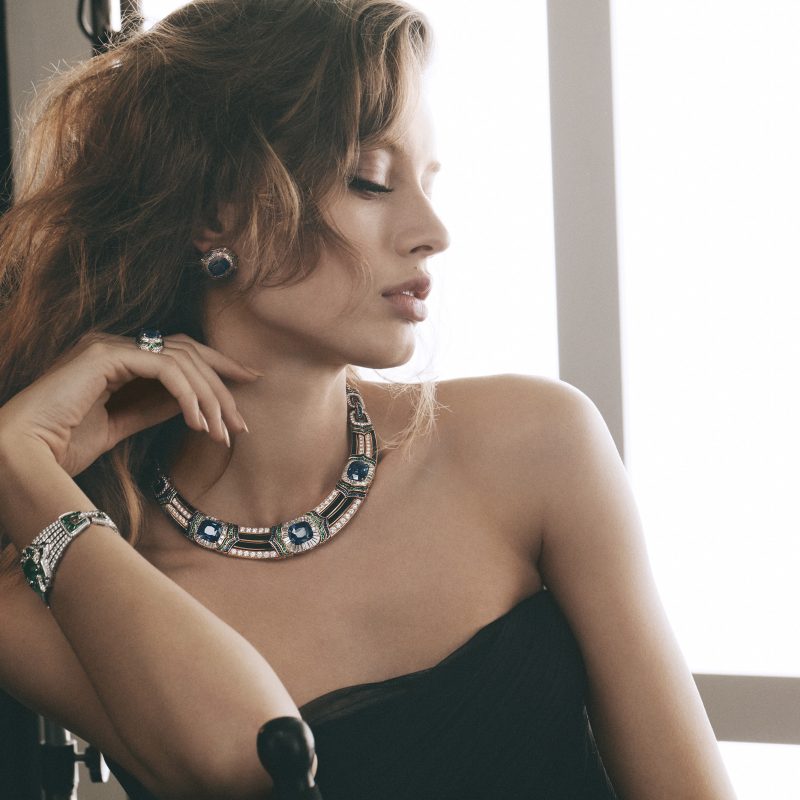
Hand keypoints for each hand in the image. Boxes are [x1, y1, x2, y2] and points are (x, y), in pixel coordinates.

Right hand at [0, 331, 261, 475]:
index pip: (178, 354)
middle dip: (222, 386)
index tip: (248, 386)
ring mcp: (108, 346)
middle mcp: (114, 345)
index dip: (217, 368)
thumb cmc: (61, 446)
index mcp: (116, 358)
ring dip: (209, 397)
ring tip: (223, 432)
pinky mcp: (104, 356)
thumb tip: (191, 403)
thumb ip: (153, 407)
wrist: (22, 458)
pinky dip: (187, 395)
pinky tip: (198, 422)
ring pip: (181, 359)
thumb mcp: (121, 425)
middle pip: (187, 353)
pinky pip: (164, 368)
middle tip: (242, 422)